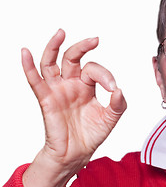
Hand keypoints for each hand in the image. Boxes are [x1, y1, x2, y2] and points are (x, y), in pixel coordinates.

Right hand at [21, 29, 126, 186]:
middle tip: (95, 40)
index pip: (94, 70)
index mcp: (87, 86)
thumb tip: (119, 90)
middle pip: (72, 58)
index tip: (113, 89)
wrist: (77, 154)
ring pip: (51, 63)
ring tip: (61, 33)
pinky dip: (28, 66)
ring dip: (54, 47)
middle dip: (82, 47)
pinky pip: (35, 81)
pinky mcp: (47, 100)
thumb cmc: (91, 134)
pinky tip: (26, 53)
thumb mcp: (110, 118)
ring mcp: (58, 91)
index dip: (105, 75)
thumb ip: (118, 104)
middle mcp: (71, 85)